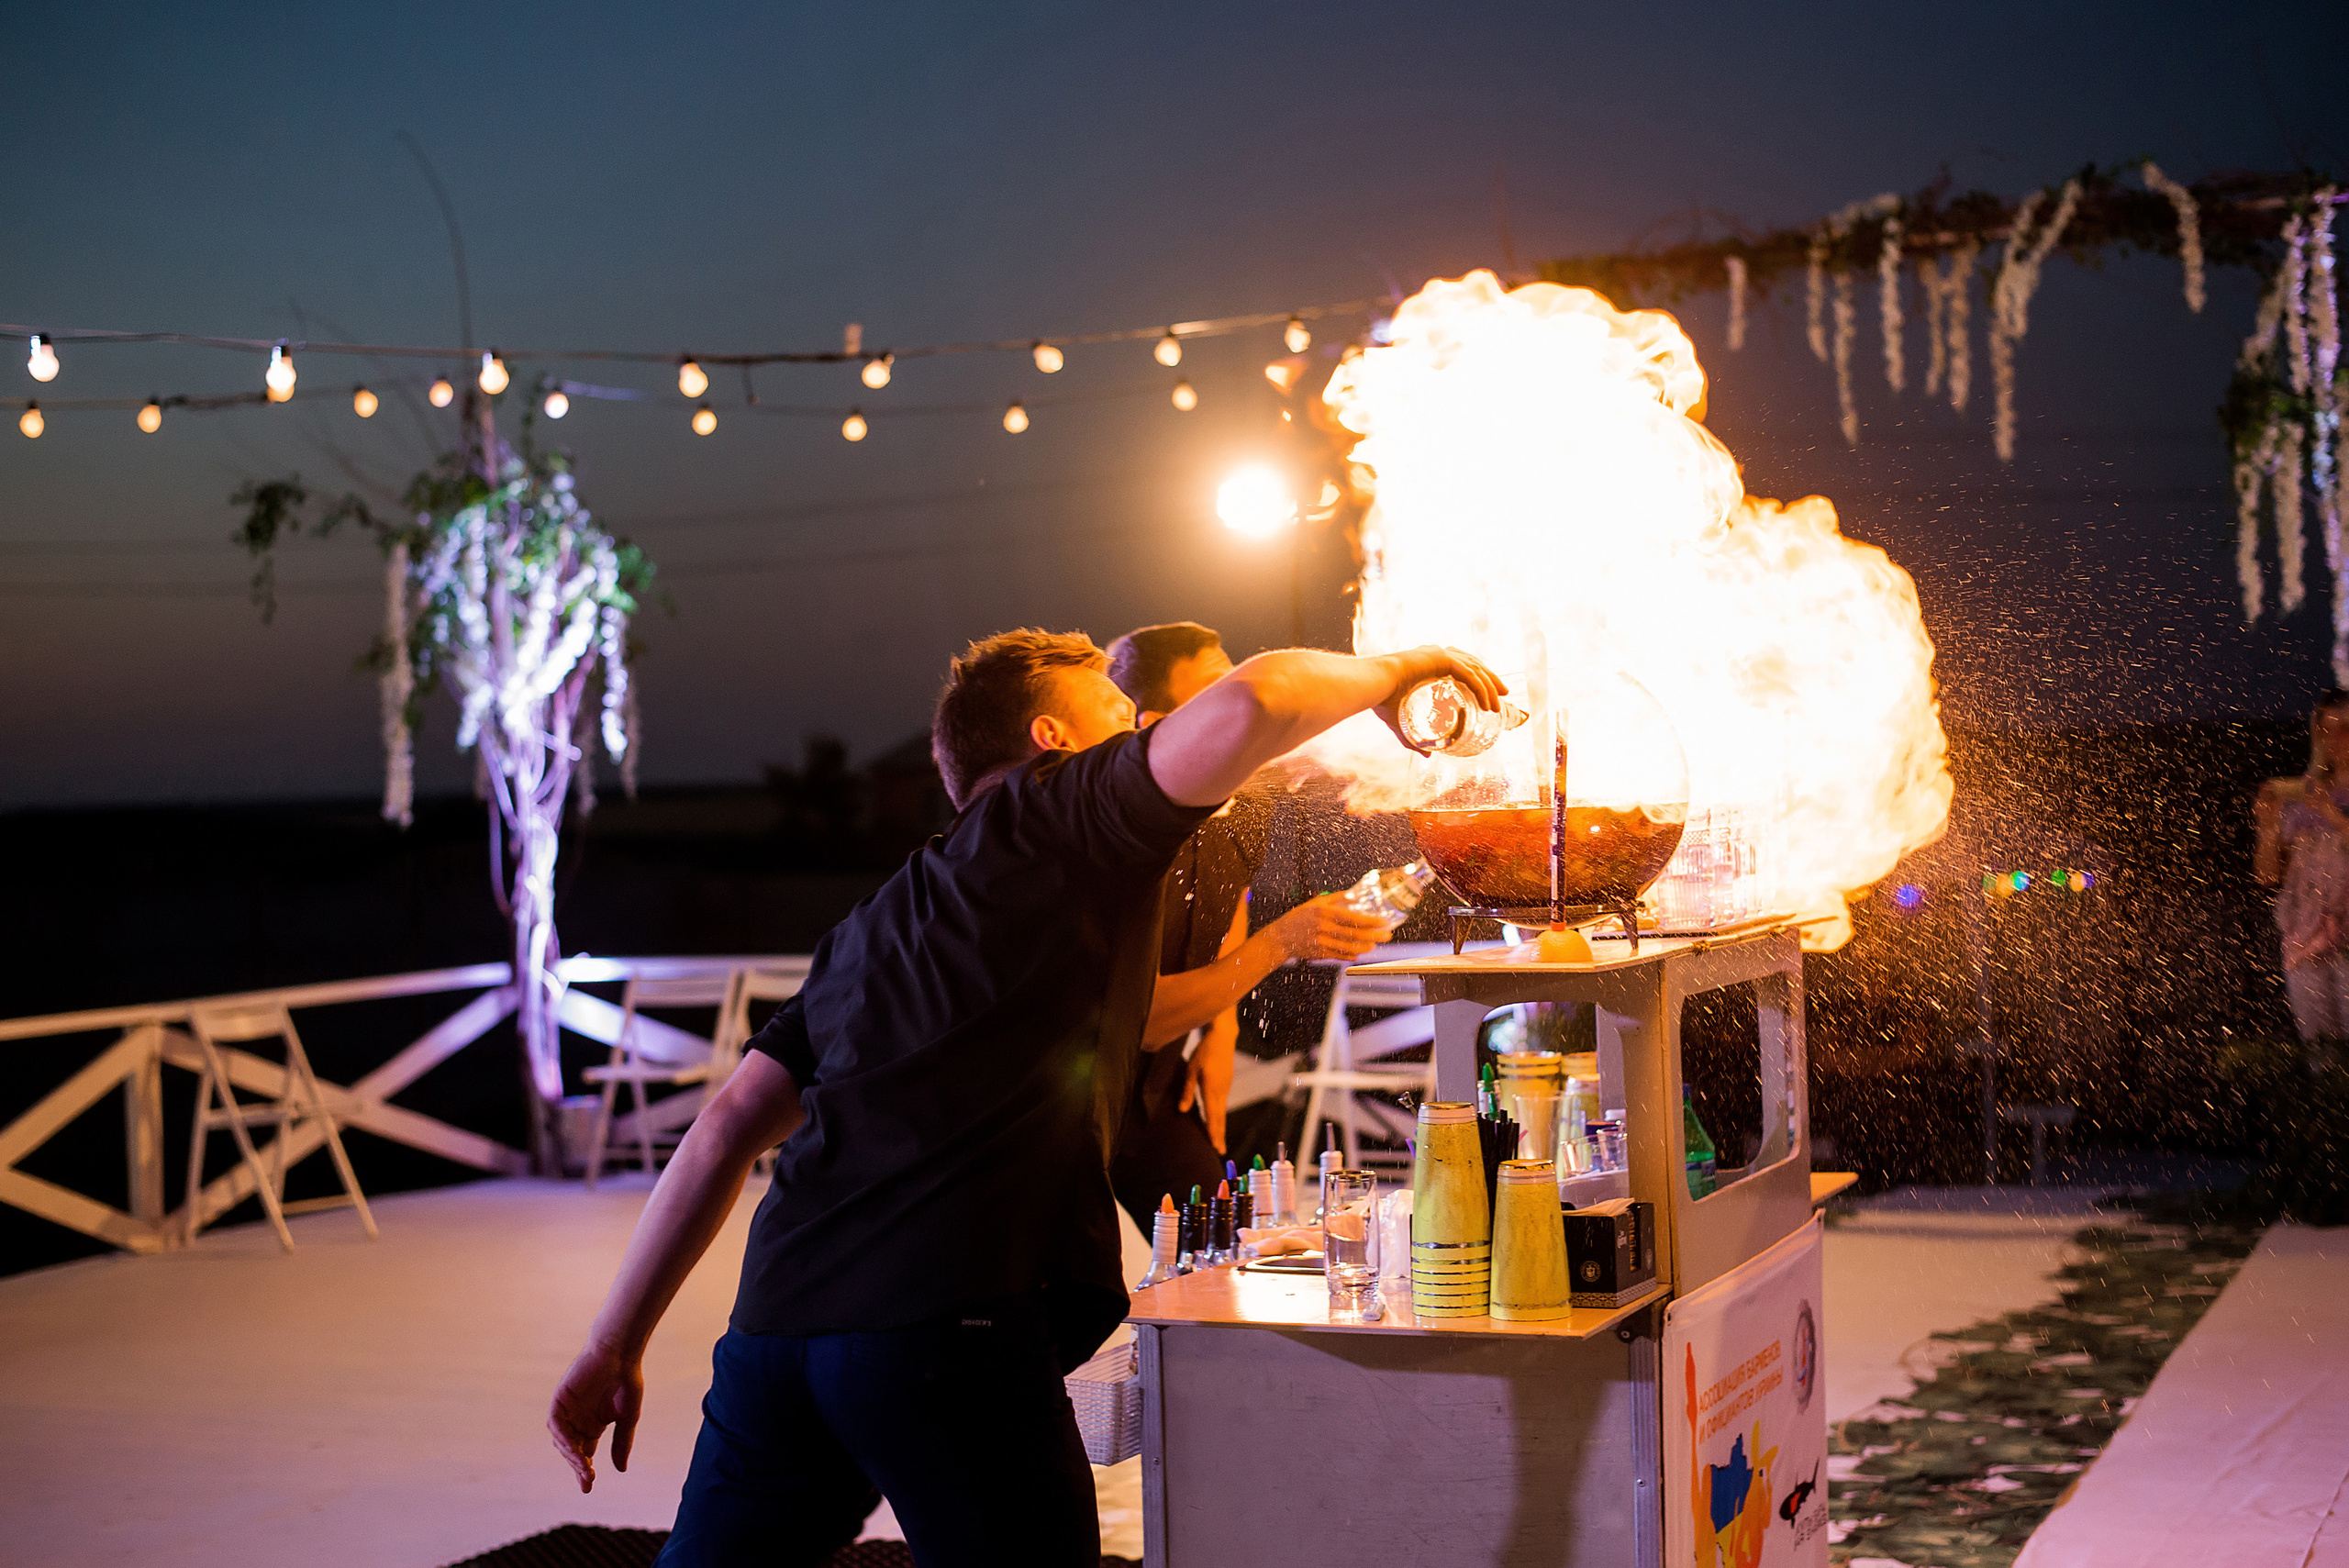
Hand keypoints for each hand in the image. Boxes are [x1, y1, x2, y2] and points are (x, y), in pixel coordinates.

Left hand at [548, 1341, 643, 1493]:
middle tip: (589, 1480)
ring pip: (562, 1441)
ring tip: (584, 1467)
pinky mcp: (560, 1400)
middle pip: (572, 1451)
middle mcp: (577, 1421)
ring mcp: (568, 1411)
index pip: (584, 1455)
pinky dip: (562, 1438)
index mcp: (592, 1426)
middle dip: (578, 1467)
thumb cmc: (626, 1381)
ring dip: (571, 1455)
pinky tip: (573, 1449)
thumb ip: (621, 1443)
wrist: (620, 1353)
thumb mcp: (627, 1418)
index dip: (585, 1471)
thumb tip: (621, 1470)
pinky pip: (556, 1424)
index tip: (588, 1488)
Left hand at [1178, 1025, 1236, 1152]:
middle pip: (1220, 1118)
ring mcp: (1226, 1088)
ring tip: (1217, 1140)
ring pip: (1222, 1111)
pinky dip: (1220, 1115)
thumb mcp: (1191, 1070)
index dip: (1213, 1132)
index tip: (1215, 1146)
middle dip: (1219, 1135)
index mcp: (1211, 1089)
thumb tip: (1182, 1110)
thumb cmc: (1204, 1052)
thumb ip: (1187, 1091)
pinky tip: (1217, 1121)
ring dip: (1220, 1126)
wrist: (1222, 1037)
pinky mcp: (1227, 1084)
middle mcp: (1221, 1091)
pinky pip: (1222, 1103)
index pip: (1212, 1115)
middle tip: (1220, 1151)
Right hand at [1269, 892, 1394, 962]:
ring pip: (1349, 947)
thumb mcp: (1315, 902)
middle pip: (1354, 934)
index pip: (1351, 918)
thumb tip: (1352, 894)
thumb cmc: (1300, 917)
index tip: (1383, 922)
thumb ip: (1335, 898)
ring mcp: (1321, 943)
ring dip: (1365, 947)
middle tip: (1387, 935)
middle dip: (1374, 936)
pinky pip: (1340, 956)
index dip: (1369, 921)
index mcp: (1324, 912)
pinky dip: (1352, 954)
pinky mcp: (1320, 954)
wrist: (1281, 937)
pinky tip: (1359, 951)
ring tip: (1374, 944)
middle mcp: (1323, 928)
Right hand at [1372, 646, 1507, 754]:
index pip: (1461, 666)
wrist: (1374, 685)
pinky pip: (1469, 674)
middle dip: (1490, 679)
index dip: (1477, 678)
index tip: (1489, 693)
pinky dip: (1482, 688)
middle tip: (1503, 695)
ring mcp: (1440, 655)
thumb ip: (1413, 739)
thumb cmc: (1382, 700)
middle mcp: (1437, 655)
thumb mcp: (1401, 722)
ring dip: (1490, 687)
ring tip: (1499, 705)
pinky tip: (1488, 704)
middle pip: (1473, 664)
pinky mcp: (1442, 659)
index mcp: (1429, 662)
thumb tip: (1427, 756)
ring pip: (1475, 669)